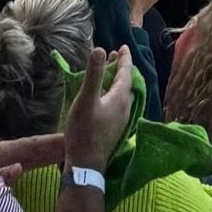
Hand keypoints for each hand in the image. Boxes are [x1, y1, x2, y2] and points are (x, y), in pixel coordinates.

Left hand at [0, 131, 69, 179]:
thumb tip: (19, 167)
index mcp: (1, 153)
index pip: (31, 145)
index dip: (50, 142)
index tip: (70, 139)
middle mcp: (6, 155)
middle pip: (35, 148)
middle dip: (55, 145)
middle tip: (79, 142)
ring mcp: (5, 163)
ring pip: (33, 156)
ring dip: (51, 152)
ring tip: (71, 150)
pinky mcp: (4, 173)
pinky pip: (27, 165)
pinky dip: (42, 162)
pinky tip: (52, 162)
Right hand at [61, 45, 135, 173]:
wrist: (86, 165)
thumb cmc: (85, 130)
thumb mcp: (87, 99)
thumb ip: (94, 74)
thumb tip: (100, 49)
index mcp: (121, 98)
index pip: (127, 72)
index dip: (125, 58)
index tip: (123, 46)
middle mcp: (125, 107)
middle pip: (126, 82)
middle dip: (121, 68)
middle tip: (114, 56)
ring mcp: (120, 119)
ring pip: (122, 94)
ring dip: (117, 81)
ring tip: (108, 73)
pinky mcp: (113, 128)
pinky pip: (118, 103)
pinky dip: (113, 93)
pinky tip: (104, 97)